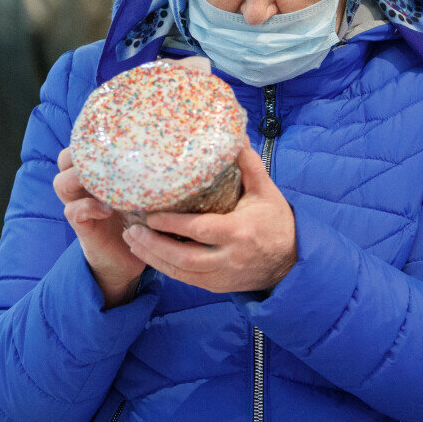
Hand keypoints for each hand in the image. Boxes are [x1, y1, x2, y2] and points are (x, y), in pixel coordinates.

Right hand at [54, 147, 143, 306]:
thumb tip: (173, 148)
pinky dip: (87, 207)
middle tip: (102, 158)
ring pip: (61, 182)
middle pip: (64, 160)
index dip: (89, 139)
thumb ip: (147, 173)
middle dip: (78, 155)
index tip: (112, 138)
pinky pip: (72, 211)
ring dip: (78, 178)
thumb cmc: (141, 221)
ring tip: (101, 183)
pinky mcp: (82, 226)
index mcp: (98, 174)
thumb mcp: (143, 192)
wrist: (129, 260)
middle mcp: (83, 187)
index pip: (80, 146)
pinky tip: (106, 210)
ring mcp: (79, 206)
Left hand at [123, 147, 296, 293]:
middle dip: (153, 245)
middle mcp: (228, 257)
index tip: (150, 215)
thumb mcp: (266, 191)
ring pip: (180, 272)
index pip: (200, 230)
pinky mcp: (217, 286)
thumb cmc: (277, 222)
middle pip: (183, 257)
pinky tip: (148, 254)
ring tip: (131, 241)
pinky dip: (164, 268)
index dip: (173, 224)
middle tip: (130, 230)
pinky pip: (185, 280)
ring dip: (152, 258)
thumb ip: (249, 164)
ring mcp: (222, 276)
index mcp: (239, 232)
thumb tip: (235, 135)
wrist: (292, 261)